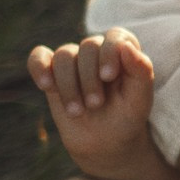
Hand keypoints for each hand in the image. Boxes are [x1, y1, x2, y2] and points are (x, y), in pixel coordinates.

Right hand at [27, 29, 156, 178]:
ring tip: (77, 111)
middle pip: (88, 46)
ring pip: (64, 55)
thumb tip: (126, 46)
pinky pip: (39, 58)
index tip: (107, 76)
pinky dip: (39, 67)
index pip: (116, 36)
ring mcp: (74, 61)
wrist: (105, 143)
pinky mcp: (52, 73)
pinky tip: (46, 85)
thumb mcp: (140, 99)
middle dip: (90, 77)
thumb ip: (141, 71)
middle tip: (96, 104)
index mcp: (124, 53)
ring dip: (68, 84)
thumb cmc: (127, 118)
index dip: (109, 51)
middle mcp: (98, 52)